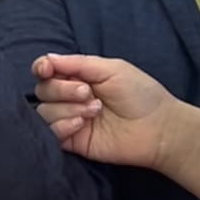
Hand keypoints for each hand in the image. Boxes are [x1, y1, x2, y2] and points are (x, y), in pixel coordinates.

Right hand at [33, 53, 177, 167]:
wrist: (157, 128)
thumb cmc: (141, 95)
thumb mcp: (111, 69)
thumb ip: (78, 63)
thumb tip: (47, 58)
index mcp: (79, 77)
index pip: (47, 71)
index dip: (42, 68)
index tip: (47, 69)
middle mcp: (71, 98)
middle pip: (43, 90)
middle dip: (62, 89)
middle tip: (87, 93)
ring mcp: (70, 119)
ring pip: (44, 112)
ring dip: (66, 108)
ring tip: (94, 110)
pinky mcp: (72, 141)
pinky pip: (50, 134)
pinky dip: (62, 126)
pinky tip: (81, 123)